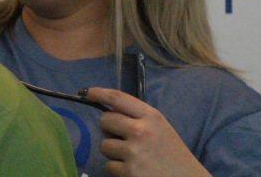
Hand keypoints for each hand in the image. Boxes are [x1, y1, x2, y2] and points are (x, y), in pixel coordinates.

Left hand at [84, 87, 210, 176]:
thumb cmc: (173, 154)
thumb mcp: (161, 128)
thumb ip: (138, 118)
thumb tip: (109, 110)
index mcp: (152, 117)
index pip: (118, 98)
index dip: (99, 93)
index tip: (88, 92)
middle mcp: (141, 131)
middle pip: (105, 120)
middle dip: (108, 129)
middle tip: (121, 137)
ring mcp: (134, 152)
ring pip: (104, 145)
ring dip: (112, 152)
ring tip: (130, 157)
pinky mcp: (129, 172)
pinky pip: (108, 166)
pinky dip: (117, 169)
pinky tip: (132, 170)